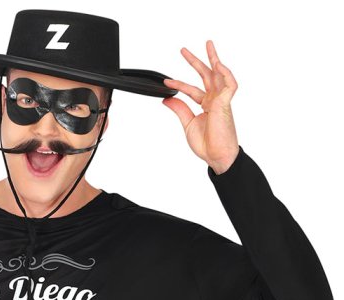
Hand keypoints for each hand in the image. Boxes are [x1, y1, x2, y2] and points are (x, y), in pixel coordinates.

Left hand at [162, 40, 239, 173]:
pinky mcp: (226, 103)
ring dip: (213, 59)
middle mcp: (214, 100)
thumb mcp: (188, 124)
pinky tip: (218, 65)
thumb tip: (167, 98)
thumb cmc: (207, 144)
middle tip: (183, 51)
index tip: (166, 82)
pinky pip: (230, 84)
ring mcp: (221, 100)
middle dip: (195, 62)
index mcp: (206, 106)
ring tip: (208, 45)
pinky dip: (225, 73)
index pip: (192, 90)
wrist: (216, 156)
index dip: (179, 84)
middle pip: (205, 76)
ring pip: (218, 74)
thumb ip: (179, 109)